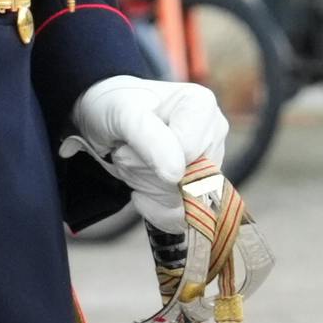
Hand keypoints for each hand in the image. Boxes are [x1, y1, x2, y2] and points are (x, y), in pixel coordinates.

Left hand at [67, 75, 228, 231]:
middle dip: (146, 173)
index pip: (187, 153)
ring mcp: (212, 162)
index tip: (131, 137)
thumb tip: (177, 175)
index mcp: (202, 106)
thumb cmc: (115, 108)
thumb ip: (150, 139)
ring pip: (183, 202)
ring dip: (146, 188)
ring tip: (134, 163)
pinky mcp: (203, 189)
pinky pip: (181, 216)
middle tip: (127, 151)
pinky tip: (140, 188)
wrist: (107, 122)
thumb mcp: (122, 114)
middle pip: (186, 180)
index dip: (152, 156)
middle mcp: (214, 134)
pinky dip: (153, 207)